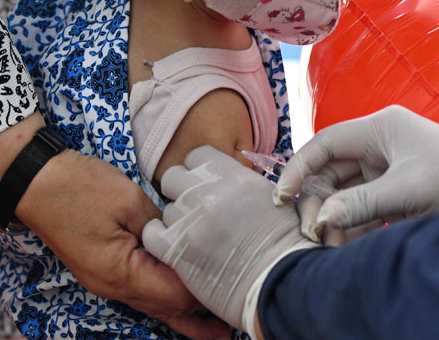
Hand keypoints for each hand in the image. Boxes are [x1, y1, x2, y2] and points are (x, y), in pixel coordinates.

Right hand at [18, 150, 229, 339]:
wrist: (35, 179)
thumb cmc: (79, 188)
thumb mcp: (129, 202)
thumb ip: (161, 226)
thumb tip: (185, 238)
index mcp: (120, 273)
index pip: (173, 294)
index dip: (204, 293)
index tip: (233, 291)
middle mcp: (112, 285)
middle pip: (164, 308)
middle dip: (197, 319)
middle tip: (228, 329)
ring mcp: (106, 278)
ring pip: (152, 302)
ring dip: (182, 311)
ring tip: (211, 324)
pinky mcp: (104, 266)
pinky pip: (141, 288)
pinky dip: (164, 295)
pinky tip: (179, 296)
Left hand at [142, 146, 317, 334]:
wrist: (281, 281)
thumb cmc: (287, 244)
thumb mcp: (276, 199)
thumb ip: (248, 185)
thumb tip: (236, 183)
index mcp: (234, 175)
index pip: (197, 156)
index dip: (198, 171)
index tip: (206, 186)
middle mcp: (208, 192)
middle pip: (173, 177)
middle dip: (181, 192)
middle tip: (196, 211)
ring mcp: (190, 220)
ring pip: (165, 208)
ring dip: (177, 220)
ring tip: (196, 237)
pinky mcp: (175, 249)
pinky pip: (151, 233)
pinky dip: (160, 239)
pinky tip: (176, 248)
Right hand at [274, 105, 438, 239]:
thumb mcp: (410, 191)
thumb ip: (362, 203)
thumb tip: (321, 220)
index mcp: (380, 128)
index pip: (325, 143)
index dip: (300, 168)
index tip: (283, 196)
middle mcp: (379, 144)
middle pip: (330, 171)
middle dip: (317, 202)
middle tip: (312, 233)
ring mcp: (387, 169)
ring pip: (343, 192)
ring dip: (333, 218)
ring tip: (327, 245)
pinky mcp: (395, 192)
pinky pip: (361, 207)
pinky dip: (351, 225)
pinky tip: (342, 245)